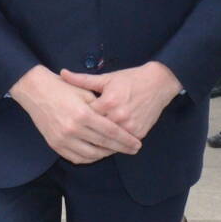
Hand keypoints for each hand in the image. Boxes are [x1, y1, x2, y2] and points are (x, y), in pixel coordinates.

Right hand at [9, 66, 142, 164]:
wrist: (35, 90)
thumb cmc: (62, 88)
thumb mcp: (85, 92)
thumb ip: (101, 108)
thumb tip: (120, 123)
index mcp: (82, 114)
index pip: (110, 131)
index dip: (126, 139)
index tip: (137, 144)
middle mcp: (72, 129)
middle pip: (103, 145)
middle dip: (121, 148)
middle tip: (133, 150)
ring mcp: (62, 139)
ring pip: (91, 155)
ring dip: (106, 154)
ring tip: (116, 150)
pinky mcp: (54, 144)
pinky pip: (76, 158)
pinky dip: (89, 158)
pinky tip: (98, 153)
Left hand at [56, 62, 180, 146]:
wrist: (158, 83)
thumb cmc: (130, 79)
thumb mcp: (106, 78)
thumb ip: (83, 80)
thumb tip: (62, 73)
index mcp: (108, 101)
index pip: (86, 116)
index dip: (77, 119)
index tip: (69, 121)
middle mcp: (119, 116)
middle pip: (96, 132)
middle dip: (85, 135)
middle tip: (74, 139)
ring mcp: (130, 126)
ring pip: (108, 141)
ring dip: (98, 145)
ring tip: (86, 146)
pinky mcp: (139, 132)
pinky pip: (122, 144)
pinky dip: (113, 146)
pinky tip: (103, 148)